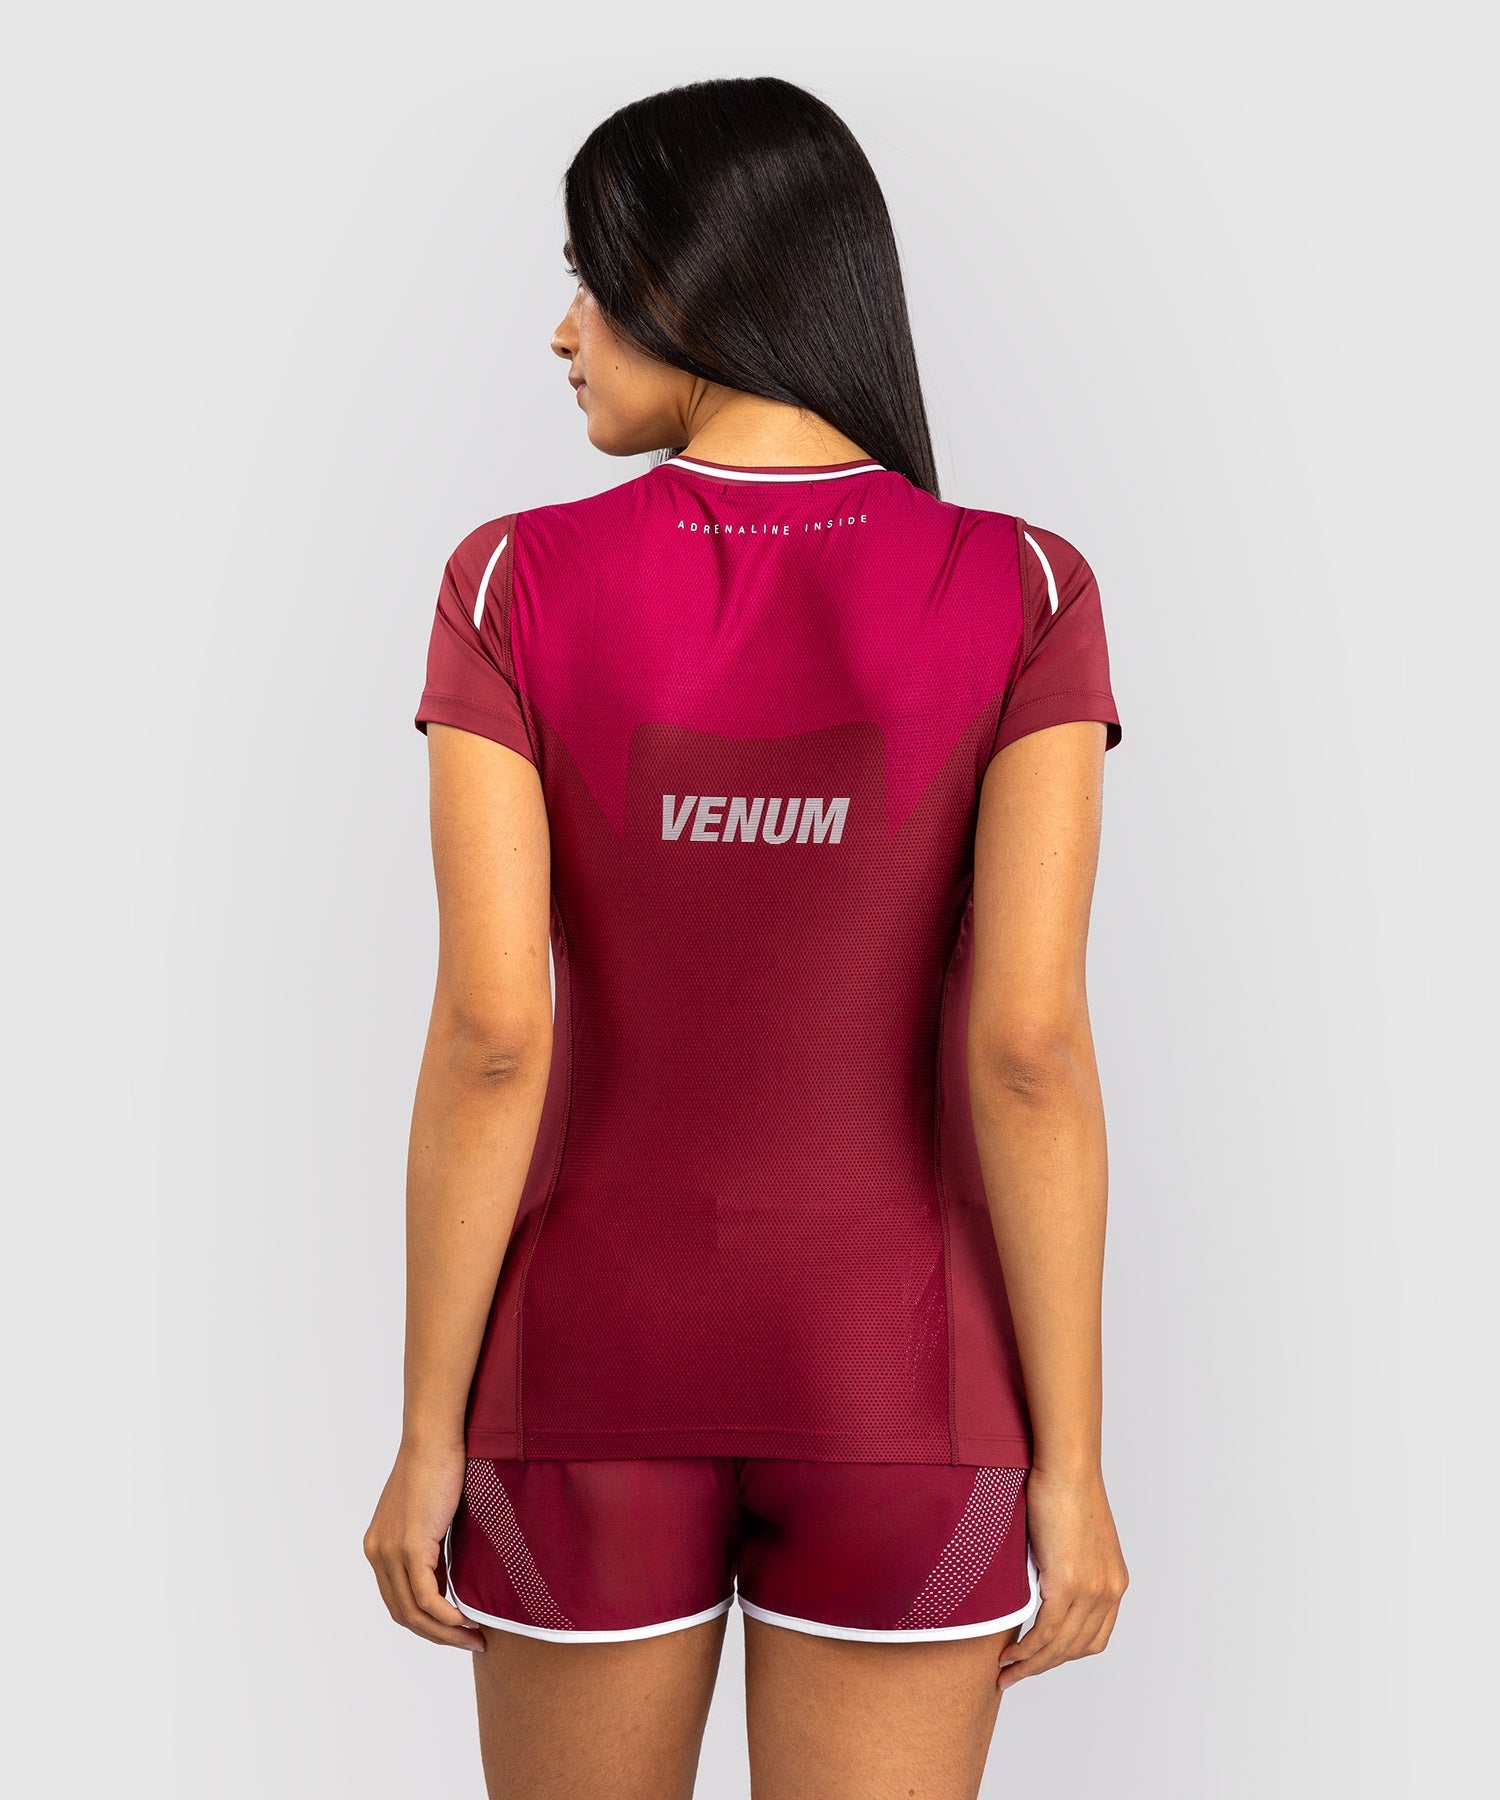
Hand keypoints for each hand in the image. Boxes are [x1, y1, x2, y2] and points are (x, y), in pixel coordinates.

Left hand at [363, 1439, 486, 1650]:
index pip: (397, 1601)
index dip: (425, 1622)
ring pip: (413, 1612)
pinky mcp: (409, 1547)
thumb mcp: (430, 1515)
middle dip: (436, 1635)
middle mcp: (377, 1553)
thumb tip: (448, 1574)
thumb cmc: (439, 1466)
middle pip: (403, 1614)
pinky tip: (467, 1621)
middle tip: (470, 1640)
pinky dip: (446, 1617)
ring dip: (445, 1632)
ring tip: (475, 1637)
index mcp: (378, 1547)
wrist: (434, 1438)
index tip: (456, 1629)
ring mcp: (390, 1552)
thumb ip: (430, 1545)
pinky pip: (426, 1597)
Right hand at [997, 1464, 1127, 1690]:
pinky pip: (1047, 1632)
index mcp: (1114, 1583)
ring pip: (1059, 1647)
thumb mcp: (1074, 1539)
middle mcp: (1109, 1592)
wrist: (1067, 1467)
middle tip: (1014, 1675)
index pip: (1093, 1638)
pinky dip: (1028, 1650)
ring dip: (1031, 1665)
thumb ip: (1066, 1568)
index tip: (1038, 1660)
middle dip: (1044, 1667)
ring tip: (1005, 1671)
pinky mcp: (1069, 1585)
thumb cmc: (1064, 1490)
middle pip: (1076, 1649)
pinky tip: (1010, 1655)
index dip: (1064, 1655)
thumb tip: (1040, 1588)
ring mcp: (1091, 1591)